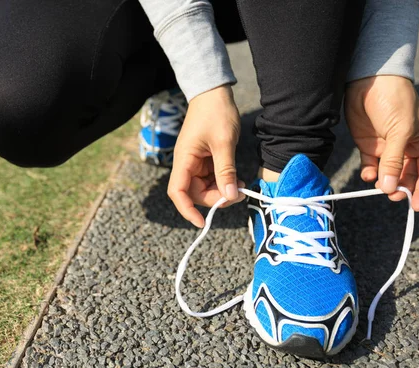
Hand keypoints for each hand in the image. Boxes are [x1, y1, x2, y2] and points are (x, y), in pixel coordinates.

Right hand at [168, 85, 245, 227]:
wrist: (214, 93)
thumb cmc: (216, 113)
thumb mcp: (224, 143)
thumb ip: (226, 171)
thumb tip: (230, 196)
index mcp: (184, 159)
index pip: (177, 192)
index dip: (187, 210)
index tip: (202, 221)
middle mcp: (186, 164)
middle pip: (193, 193)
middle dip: (214, 199)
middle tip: (237, 195)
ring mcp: (194, 163)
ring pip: (204, 188)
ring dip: (221, 192)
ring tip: (241, 187)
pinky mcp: (204, 160)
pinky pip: (211, 179)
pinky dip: (224, 183)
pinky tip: (238, 181)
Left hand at [345, 76, 418, 210]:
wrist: (369, 81)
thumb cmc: (395, 100)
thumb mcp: (399, 131)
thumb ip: (394, 161)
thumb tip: (391, 188)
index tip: (415, 205)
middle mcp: (407, 147)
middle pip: (407, 176)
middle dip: (400, 188)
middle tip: (392, 195)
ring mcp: (387, 147)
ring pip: (388, 174)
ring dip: (384, 182)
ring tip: (378, 186)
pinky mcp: (369, 146)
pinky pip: (370, 167)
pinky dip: (369, 173)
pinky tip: (367, 174)